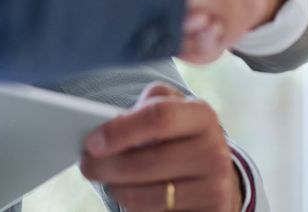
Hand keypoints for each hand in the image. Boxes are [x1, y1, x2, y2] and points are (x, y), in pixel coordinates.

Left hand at [80, 83, 242, 211]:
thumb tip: (111, 127)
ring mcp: (215, 189)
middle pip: (146, 163)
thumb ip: (147, 106)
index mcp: (203, 116)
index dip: (120, 130)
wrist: (219, 176)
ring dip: (119, 191)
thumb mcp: (173, 110)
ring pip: (148, 197)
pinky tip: (132, 196)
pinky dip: (137, 209)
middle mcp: (214, 152)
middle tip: (87, 166)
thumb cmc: (182, 138)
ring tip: (110, 182)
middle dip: (107, 167)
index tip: (92, 142)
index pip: (159, 117)